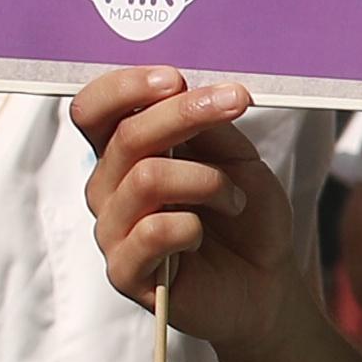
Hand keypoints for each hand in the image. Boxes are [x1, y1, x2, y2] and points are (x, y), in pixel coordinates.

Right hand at [70, 67, 310, 355]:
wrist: (267, 281)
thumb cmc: (244, 215)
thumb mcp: (235, 156)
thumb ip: (204, 126)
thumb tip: (179, 91)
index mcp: (125, 154)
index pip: (94, 110)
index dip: (124, 88)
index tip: (176, 79)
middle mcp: (109, 188)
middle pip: (125, 136)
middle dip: (185, 114)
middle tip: (236, 102)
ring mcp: (113, 231)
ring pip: (145, 179)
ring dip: (206, 179)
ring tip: (234, 197)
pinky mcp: (125, 273)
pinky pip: (150, 232)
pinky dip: (192, 224)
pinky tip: (205, 232)